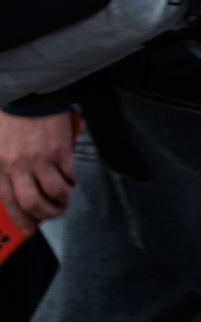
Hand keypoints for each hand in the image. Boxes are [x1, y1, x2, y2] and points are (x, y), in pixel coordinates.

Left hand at [0, 112, 74, 229]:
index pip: (9, 203)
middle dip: (45, 214)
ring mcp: (40, 158)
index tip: (29, 228)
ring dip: (63, 201)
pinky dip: (73, 183)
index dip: (20, 220)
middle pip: (32, 202)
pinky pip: (69, 175)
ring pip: (55, 192)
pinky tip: (73, 181)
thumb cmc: (11, 119)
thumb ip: (3, 170)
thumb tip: (17, 193)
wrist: (29, 93)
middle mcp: (18, 165)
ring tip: (66, 200)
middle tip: (53, 214)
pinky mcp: (60, 149)